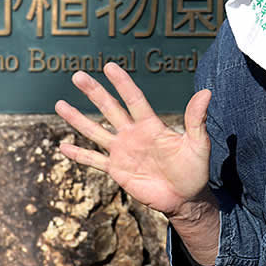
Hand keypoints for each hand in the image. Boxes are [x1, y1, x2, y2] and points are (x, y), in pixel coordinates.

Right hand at [55, 62, 212, 218]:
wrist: (185, 198)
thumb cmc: (194, 170)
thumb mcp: (199, 144)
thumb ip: (196, 119)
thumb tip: (206, 92)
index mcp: (151, 125)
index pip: (134, 99)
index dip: (122, 83)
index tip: (109, 67)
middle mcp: (133, 134)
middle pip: (109, 109)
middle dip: (94, 92)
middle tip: (77, 76)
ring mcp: (122, 151)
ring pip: (95, 131)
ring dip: (78, 119)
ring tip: (59, 104)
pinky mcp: (117, 170)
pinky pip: (93, 160)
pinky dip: (78, 154)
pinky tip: (62, 147)